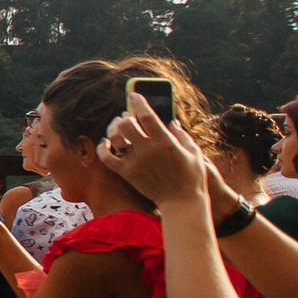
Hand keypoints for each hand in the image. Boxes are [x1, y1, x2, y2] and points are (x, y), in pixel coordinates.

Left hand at [100, 94, 215, 209]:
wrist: (182, 202)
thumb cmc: (192, 177)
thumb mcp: (194, 152)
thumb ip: (181, 134)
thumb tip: (172, 121)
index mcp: (166, 141)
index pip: (147, 114)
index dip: (138, 101)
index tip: (133, 95)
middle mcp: (148, 149)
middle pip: (127, 124)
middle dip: (125, 116)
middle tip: (126, 116)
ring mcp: (136, 161)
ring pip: (115, 138)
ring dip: (113, 129)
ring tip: (117, 127)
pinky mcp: (127, 173)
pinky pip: (107, 158)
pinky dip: (103, 148)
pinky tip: (105, 143)